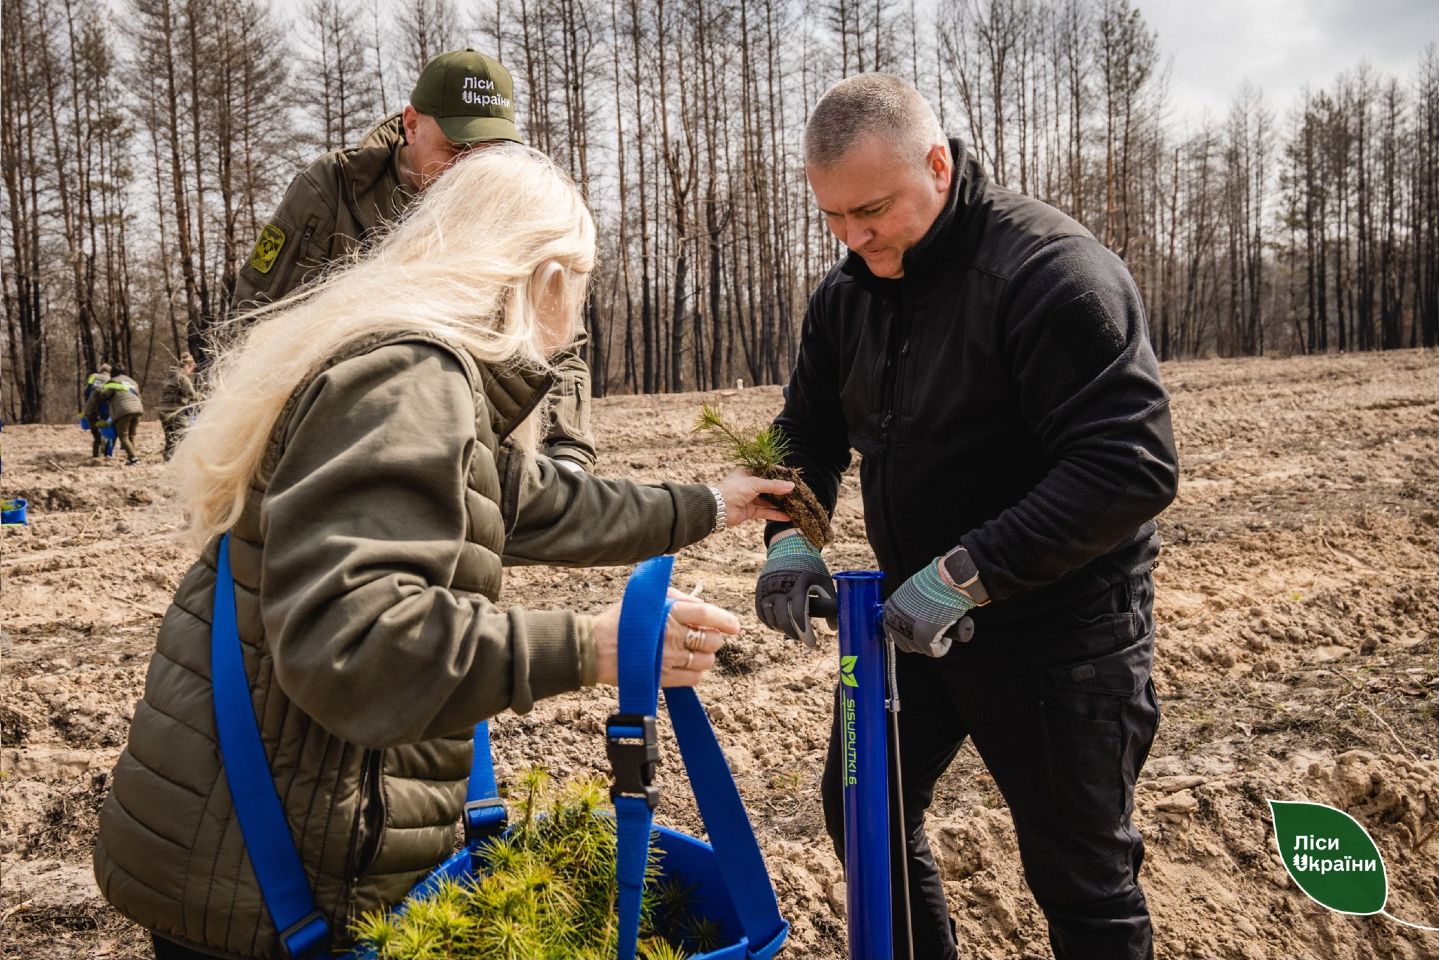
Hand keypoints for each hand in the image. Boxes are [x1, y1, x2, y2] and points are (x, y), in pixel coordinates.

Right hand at [591, 590, 739, 687]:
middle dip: (713, 640)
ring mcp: (669, 659)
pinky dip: (695, 673)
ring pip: (706, 661)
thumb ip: (677, 598)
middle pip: (711, 641)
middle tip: (704, 638)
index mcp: (669, 612)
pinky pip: (693, 679)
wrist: (595, 648)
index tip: (735, 627)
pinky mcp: (663, 678)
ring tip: (693, 652)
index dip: (725, 621)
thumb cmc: (622, 619)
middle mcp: (672, 635)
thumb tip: (701, 605)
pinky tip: (686, 666)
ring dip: (705, 657)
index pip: (707, 615)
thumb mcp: (648, 598)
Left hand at [717, 468, 793, 527]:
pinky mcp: (750, 511)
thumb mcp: (755, 483)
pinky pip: (765, 512)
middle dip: (781, 490)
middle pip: (768, 486)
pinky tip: (787, 517)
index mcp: (747, 472)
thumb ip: (773, 485)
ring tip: (794, 505)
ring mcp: (749, 498)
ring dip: (780, 503)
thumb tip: (791, 486)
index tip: (791, 477)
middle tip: (795, 492)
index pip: (766, 471)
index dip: (778, 474)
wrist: (718, 508)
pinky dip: (775, 514)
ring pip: (768, 500)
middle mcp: (748, 485)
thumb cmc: (734, 490)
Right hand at [754, 530, 833, 646]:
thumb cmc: (811, 566)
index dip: (805, 633)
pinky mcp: (760, 590)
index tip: (813, 643)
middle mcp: (781, 587)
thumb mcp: (823, 581)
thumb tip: (834, 629)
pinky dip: (769, 622)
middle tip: (803, 639)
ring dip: (782, 629)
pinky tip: (779, 626)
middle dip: (794, 634)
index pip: (798, 615)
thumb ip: (830, 604)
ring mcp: (768, 588)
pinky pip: (761, 613)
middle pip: (783, 620)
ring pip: (771, 619)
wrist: (789, 546)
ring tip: (793, 631)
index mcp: (799, 585)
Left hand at [882, 557, 976, 656]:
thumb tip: (912, 620)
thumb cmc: (934, 582)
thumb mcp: (912, 593)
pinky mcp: (924, 640)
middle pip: (904, 643)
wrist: (947, 579)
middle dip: (918, 641)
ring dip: (931, 642)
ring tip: (941, 628)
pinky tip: (948, 636)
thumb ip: (907, 607)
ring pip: (920, 648)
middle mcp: (895, 622)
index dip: (906, 633)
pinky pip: (935, 652)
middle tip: (932, 631)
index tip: (918, 632)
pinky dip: (943, 646)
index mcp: (890, 609)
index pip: (892, 631)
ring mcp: (908, 632)